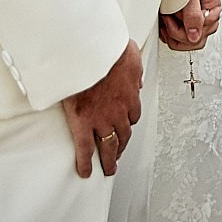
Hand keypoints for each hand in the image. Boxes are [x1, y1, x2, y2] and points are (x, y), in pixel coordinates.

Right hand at [59, 41, 143, 178]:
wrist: (90, 52)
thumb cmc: (108, 49)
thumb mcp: (131, 57)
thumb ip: (135, 71)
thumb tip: (137, 81)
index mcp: (130, 94)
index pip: (133, 115)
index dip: (128, 123)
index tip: (125, 127)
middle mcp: (119, 111)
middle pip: (124, 134)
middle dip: (122, 146)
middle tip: (118, 154)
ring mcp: (102, 119)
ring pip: (108, 145)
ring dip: (110, 159)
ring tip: (108, 168)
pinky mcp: (83, 123)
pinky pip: (85, 148)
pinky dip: (85, 162)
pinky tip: (85, 171)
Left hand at [160, 0, 221, 52]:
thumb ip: (193, 14)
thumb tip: (194, 36)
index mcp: (213, 11)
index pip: (199, 36)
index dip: (183, 31)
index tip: (171, 17)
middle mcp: (207, 16)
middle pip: (194, 42)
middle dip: (178, 34)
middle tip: (168, 19)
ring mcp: (197, 16)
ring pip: (187, 40)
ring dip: (173, 32)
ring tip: (166, 18)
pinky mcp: (188, 15)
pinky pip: (181, 32)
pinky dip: (171, 29)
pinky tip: (166, 19)